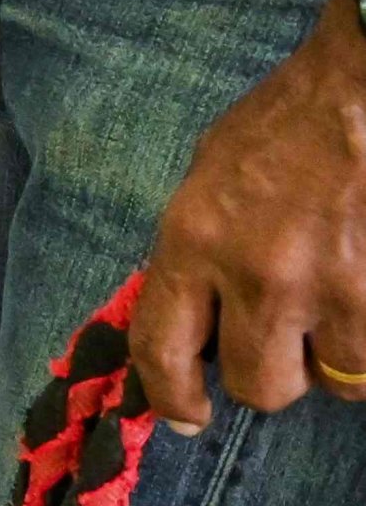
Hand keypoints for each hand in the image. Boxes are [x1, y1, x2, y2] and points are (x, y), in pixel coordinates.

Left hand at [132, 0, 365, 429]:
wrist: (363, 90)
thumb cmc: (286, 126)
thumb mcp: (209, 180)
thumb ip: (197, 254)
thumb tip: (193, 325)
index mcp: (194, 239)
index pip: (161, 347)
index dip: (172, 396)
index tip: (187, 415)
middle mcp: (258, 276)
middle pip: (258, 386)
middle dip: (271, 376)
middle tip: (283, 343)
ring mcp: (331, 290)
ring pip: (333, 380)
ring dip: (335, 356)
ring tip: (338, 302)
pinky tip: (365, 296)